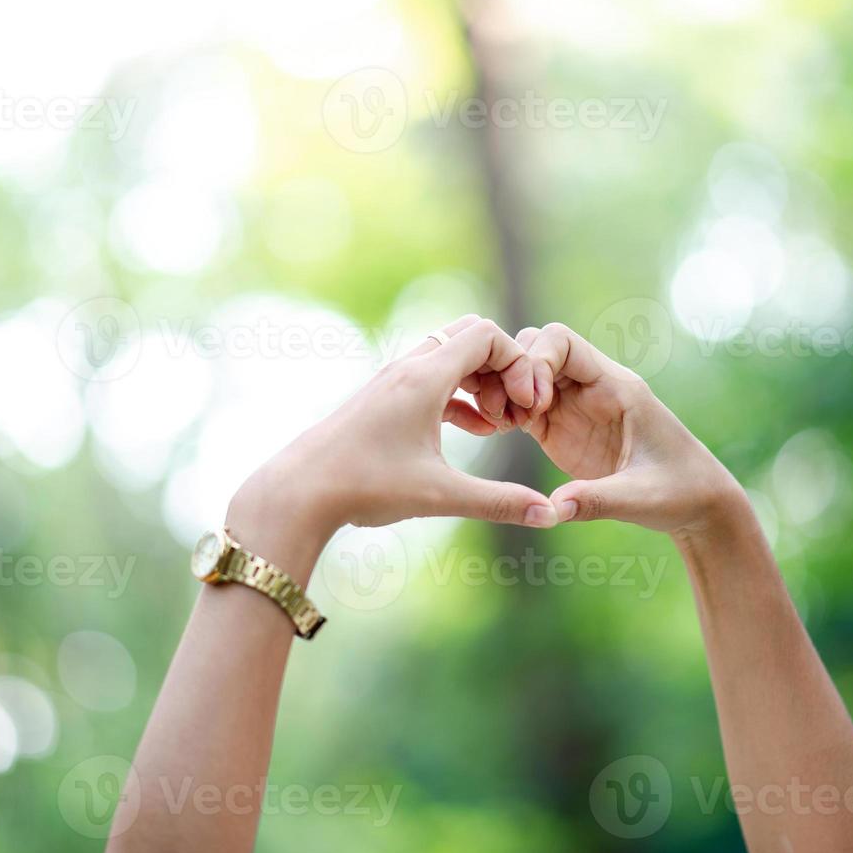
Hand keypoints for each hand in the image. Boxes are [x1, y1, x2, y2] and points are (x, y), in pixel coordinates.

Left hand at [228, 315, 559, 562]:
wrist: (300, 491)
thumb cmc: (365, 487)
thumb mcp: (440, 495)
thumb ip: (499, 503)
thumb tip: (552, 516)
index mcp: (424, 377)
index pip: (488, 336)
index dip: (519, 365)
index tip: (526, 408)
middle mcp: (409, 368)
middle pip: (471, 336)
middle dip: (504, 368)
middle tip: (515, 411)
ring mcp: (394, 381)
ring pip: (452, 356)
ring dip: (482, 381)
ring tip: (498, 425)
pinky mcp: (385, 398)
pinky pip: (435, 377)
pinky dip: (461, 394)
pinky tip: (474, 430)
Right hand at [507, 322, 748, 540]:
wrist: (696, 503)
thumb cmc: (680, 492)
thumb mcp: (641, 498)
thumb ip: (597, 500)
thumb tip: (553, 509)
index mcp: (616, 387)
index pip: (563, 341)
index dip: (537, 363)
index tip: (534, 404)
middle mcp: (592, 387)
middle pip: (536, 347)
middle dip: (512, 373)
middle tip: (508, 417)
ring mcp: (575, 406)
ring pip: (525, 371)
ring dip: (504, 390)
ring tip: (499, 424)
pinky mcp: (561, 428)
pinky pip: (524, 402)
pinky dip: (506, 409)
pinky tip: (499, 432)